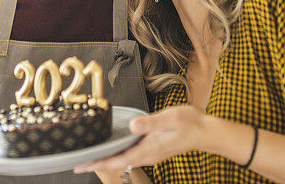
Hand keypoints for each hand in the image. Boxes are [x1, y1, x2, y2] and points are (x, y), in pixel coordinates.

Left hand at [75, 105, 208, 173]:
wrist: (205, 132)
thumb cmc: (189, 123)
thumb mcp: (169, 118)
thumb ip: (150, 123)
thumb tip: (133, 126)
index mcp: (149, 149)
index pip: (119, 160)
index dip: (101, 163)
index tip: (84, 165)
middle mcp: (148, 155)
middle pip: (118, 163)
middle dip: (98, 164)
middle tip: (78, 165)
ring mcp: (151, 154)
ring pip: (124, 160)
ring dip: (107, 160)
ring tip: (91, 159)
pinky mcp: (154, 150)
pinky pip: (131, 155)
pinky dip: (118, 155)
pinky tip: (114, 150)